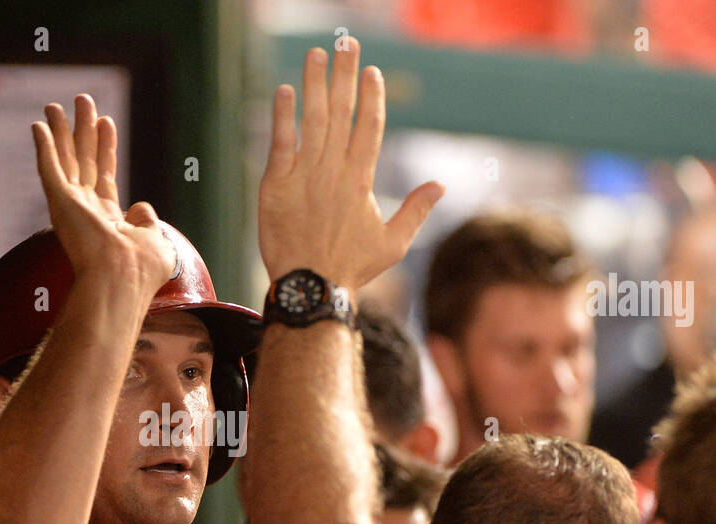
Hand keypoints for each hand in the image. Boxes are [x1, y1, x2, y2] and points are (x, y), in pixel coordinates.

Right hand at [32, 94, 174, 297]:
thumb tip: (141, 208)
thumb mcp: (155, 241)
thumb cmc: (141, 270)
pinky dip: (44, 147)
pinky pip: (49, 168)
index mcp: (108, 219)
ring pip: (64, 159)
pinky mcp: (59, 203)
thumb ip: (147, 222)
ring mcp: (71, 206)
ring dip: (60, 131)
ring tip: (56, 106)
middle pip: (83, 160)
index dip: (106, 147)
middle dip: (82, 130)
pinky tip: (39, 126)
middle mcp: (86, 210)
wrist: (121, 279)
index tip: (106, 121)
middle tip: (82, 100)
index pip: (104, 174)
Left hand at [258, 39, 443, 291]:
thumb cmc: (352, 268)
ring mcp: (303, 176)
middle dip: (345, 75)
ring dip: (314, 85)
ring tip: (316, 55)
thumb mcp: (393, 243)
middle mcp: (333, 171)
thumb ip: (415, 210)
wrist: (309, 287)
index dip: (371, 96)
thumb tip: (440, 185)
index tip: (372, 71)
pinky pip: (279, 143)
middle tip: (347, 44)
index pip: (368, 127)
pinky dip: (282, 116)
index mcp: (360, 180)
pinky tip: (283, 91)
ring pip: (310, 120)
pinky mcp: (275, 185)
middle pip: (341, 113)